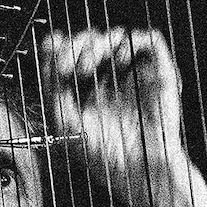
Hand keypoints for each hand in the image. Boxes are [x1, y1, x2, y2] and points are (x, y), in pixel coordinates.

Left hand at [40, 27, 187, 206]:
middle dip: (76, 45)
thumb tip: (48, 49)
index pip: (76, 54)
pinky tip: (116, 61)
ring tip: (86, 68)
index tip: (51, 44)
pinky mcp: (159, 74)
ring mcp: (135, 77)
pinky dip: (131, 42)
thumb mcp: (64, 119)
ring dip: (97, 44)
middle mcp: (113, 82)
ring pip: (117, 36)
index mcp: (90, 92)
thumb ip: (52, 85)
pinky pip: (150, 40)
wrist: (136, 171)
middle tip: (67, 66)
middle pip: (93, 41)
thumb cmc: (102, 155)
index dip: (62, 44)